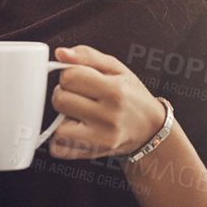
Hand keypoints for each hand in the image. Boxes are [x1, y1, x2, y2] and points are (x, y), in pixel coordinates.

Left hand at [48, 45, 167, 159]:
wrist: (149, 128)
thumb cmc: (131, 95)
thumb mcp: (116, 68)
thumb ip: (87, 56)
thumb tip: (60, 53)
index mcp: (115, 90)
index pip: (69, 76)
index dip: (70, 75)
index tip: (79, 79)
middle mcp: (109, 116)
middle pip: (60, 100)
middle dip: (65, 94)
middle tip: (79, 96)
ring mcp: (101, 138)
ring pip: (58, 127)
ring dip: (63, 119)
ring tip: (79, 114)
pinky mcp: (94, 153)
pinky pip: (59, 149)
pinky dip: (61, 140)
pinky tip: (76, 130)